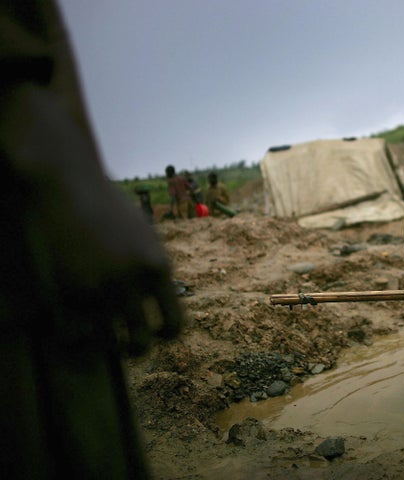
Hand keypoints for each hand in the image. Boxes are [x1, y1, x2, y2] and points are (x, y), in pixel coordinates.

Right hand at [4, 84, 183, 355]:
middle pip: (142, 343)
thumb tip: (164, 297)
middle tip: (125, 345)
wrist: (69, 184)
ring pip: (108, 345)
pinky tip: (73, 333)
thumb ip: (153, 268)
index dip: (166, 336)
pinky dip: (76, 339)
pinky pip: (75, 333)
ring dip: (104, 347)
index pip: (174, 323)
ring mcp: (97, 288)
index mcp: (158, 268)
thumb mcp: (144, 236)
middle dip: (135, 349)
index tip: (155, 334)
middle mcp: (131, 283)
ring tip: (99, 342)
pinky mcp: (65, 289)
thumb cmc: (109, 206)